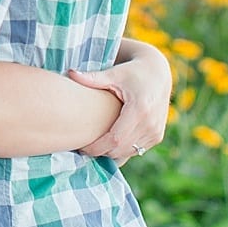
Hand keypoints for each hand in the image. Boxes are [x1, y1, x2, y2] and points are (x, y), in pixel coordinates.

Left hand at [70, 45, 171, 162]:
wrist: (157, 75)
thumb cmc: (132, 73)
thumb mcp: (114, 74)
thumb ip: (92, 77)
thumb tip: (70, 73)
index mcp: (140, 110)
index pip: (115, 139)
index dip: (96, 147)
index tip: (80, 146)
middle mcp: (150, 125)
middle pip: (120, 149)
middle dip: (100, 152)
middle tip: (81, 149)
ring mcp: (155, 133)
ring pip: (128, 152)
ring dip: (110, 153)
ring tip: (91, 147)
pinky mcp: (157, 137)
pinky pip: (136, 151)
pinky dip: (121, 151)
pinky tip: (106, 145)